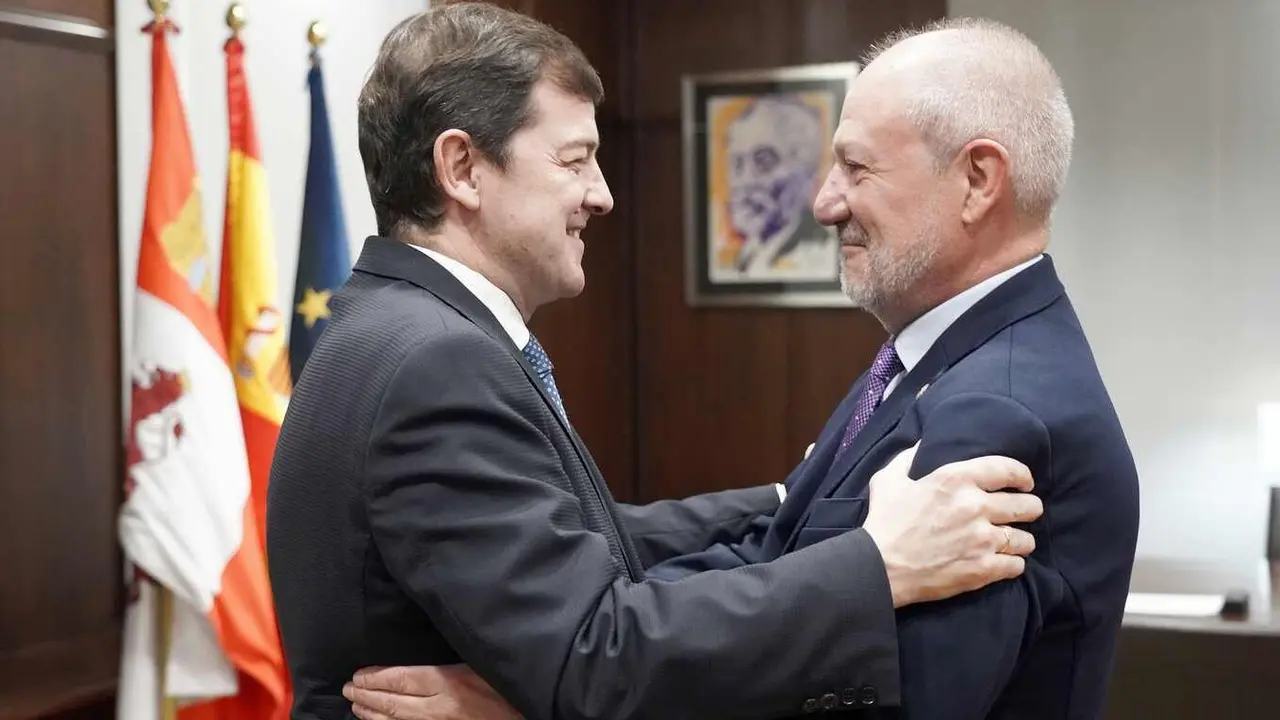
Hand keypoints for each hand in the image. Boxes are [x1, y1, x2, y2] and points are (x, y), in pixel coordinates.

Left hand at [343, 664, 522, 719]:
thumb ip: (454, 661)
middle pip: (393, 702)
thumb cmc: (511, 686)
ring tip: (357, 708)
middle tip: (348, 690)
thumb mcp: (482, 662)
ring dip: (373, 716)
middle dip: (367, 696)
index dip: (375, 678)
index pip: (401, 679)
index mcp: (450, 681)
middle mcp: (441, 707)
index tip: (358, 674)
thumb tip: (427, 653)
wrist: (531, 711)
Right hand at [862, 443, 1042, 607]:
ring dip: (1021, 539)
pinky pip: (1017, 565)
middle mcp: (976, 506)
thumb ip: (908, 458)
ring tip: (1014, 541)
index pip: (1008, 469)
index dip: (1022, 475)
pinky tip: (1004, 562)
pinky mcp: (983, 569)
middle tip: (1025, 512)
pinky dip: (1012, 564)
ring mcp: (982, 539)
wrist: (880, 567)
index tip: (1025, 482)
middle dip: (1030, 508)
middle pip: (1026, 505)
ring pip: (1025, 538)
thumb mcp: (888, 480)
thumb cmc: (884, 521)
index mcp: (956, 479)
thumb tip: (922, 443)